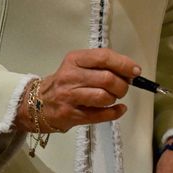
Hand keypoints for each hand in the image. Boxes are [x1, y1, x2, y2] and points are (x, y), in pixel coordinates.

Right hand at [16, 48, 138, 132]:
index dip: (124, 64)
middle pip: (107, 79)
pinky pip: (100, 115)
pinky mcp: (71, 115)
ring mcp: (69, 97)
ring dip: (115, 98)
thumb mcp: (78, 66)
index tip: (135, 71)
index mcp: (75, 60)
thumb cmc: (65, 82)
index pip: (104, 57)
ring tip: (113, 98)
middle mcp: (70, 76)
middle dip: (122, 85)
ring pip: (104, 97)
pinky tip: (118, 109)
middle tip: (123, 88)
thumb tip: (131, 72)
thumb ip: (101, 65)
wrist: (37, 103)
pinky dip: (115, 113)